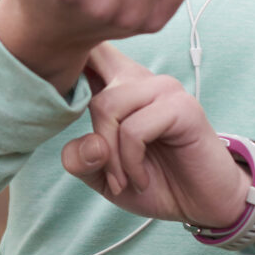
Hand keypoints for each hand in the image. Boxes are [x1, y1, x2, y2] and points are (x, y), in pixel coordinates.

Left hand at [60, 44, 251, 229]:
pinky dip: (130, 162)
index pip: (86, 51)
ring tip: (125, 179)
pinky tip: (141, 179)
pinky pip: (134, 129)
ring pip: (108, 105)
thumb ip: (81, 160)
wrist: (203, 203)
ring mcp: (163, 89)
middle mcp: (140, 78)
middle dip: (89, 134)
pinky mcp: (182, 107)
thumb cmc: (156, 181)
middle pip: (86, 74)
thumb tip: (87, 143)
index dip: (64, 61)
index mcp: (119, 84)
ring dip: (110, 155)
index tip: (51, 88)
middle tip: (107, 173)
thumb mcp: (103, 177)